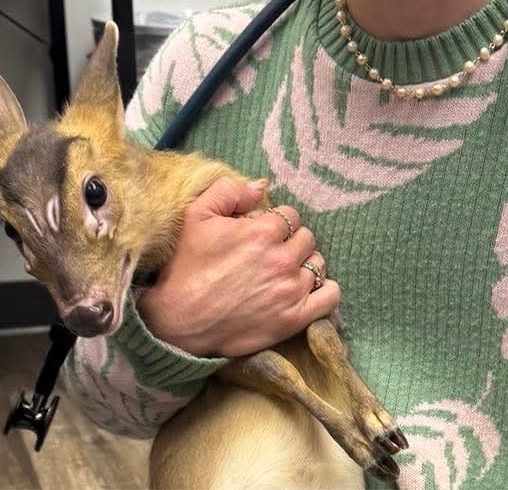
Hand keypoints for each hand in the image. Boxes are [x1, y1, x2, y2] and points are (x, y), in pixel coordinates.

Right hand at [136, 176, 340, 357]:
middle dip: (291, 241)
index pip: (290, 216)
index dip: (276, 223)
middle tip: (271, 253)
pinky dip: (324, 291)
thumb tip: (261, 185)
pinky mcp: (294, 318)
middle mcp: (282, 259)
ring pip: (318, 263)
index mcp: (263, 232)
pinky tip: (308, 289)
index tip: (261, 234)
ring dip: (305, 264)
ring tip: (284, 272)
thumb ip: (229, 190)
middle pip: (306, 238)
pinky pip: (330, 296)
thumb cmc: (186, 267)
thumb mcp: (196, 215)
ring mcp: (291, 290)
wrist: (178, 322)